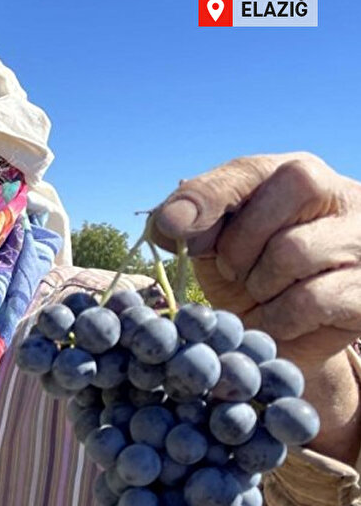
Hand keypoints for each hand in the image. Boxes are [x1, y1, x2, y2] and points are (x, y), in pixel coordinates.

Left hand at [152, 152, 360, 364]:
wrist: (289, 335)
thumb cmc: (250, 277)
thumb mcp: (215, 246)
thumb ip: (195, 227)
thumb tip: (165, 222)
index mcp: (294, 174)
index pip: (249, 170)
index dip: (207, 196)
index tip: (171, 224)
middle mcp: (341, 196)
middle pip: (286, 196)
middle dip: (238, 246)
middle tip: (234, 272)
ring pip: (292, 251)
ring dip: (258, 286)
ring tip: (261, 295)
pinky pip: (309, 300)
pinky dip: (279, 317)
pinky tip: (278, 320)